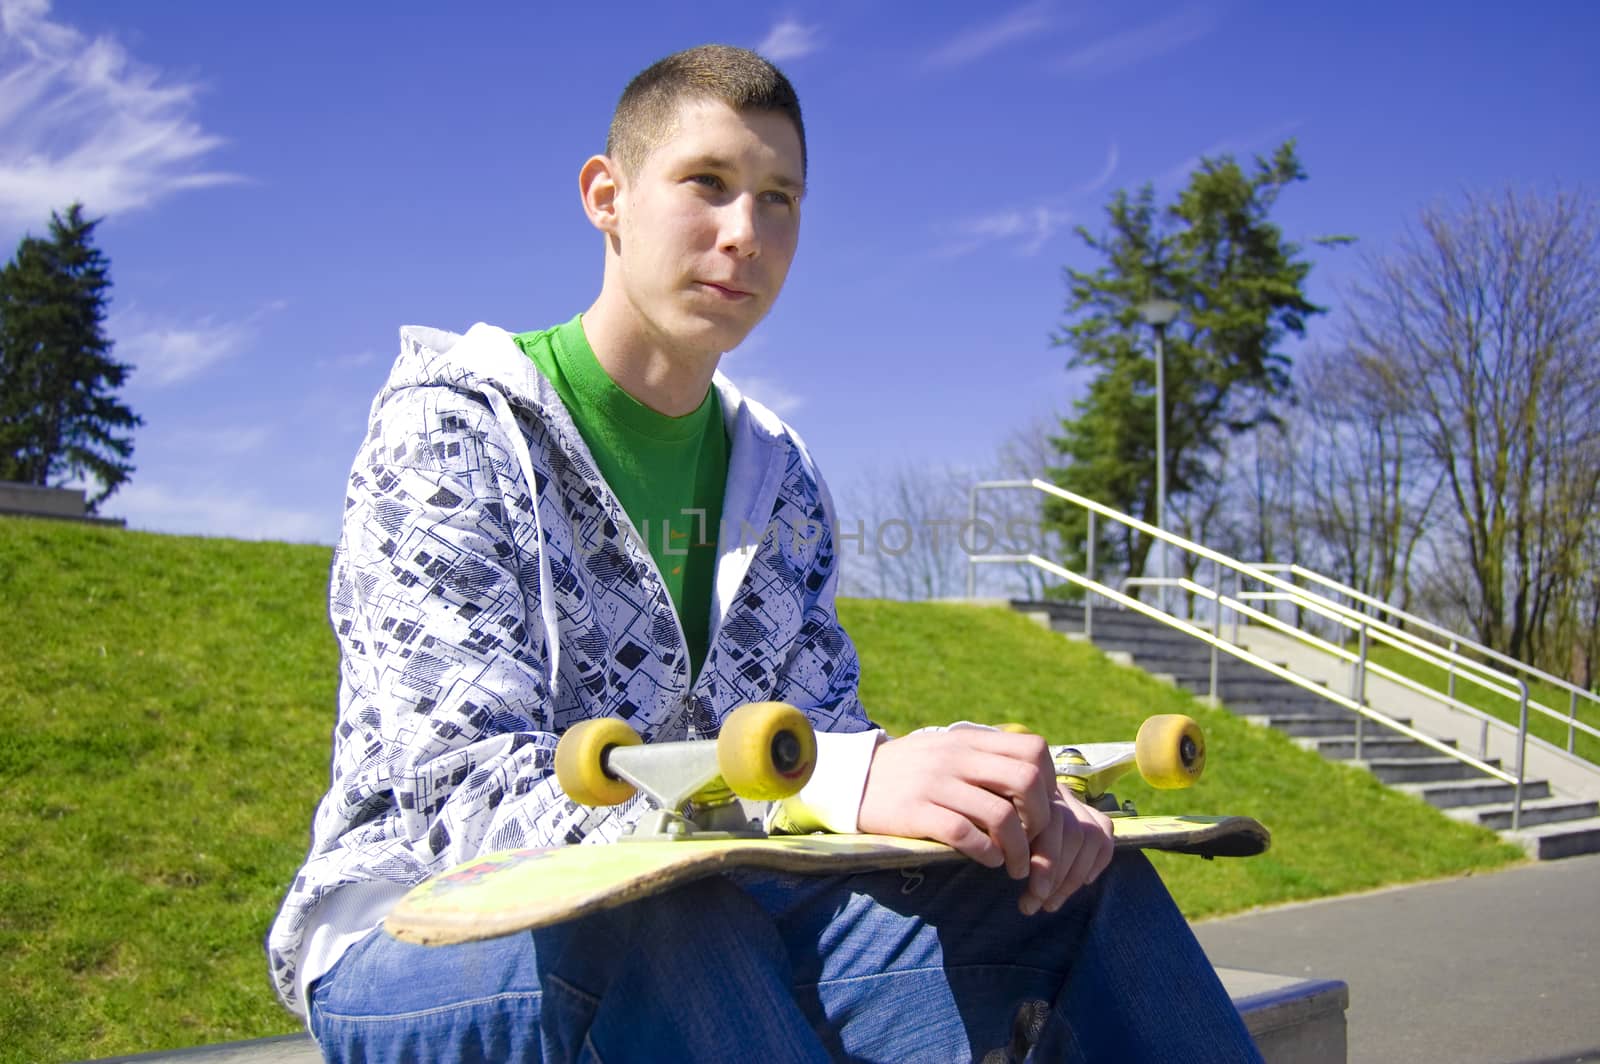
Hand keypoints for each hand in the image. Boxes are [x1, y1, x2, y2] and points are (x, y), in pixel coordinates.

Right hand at [856, 729, 1114, 914]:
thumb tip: (1034, 780)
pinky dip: (986, 853)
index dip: (1049, 782)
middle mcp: (956, 757)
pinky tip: (989, 861)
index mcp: (968, 740)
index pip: (1033, 749)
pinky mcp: (915, 812)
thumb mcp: (947, 750)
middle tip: (1035, 841)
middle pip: (1026, 781)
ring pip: (1001, 815)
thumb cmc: (909, 770)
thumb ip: (985, 757)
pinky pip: (965, 834)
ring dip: (1018, 849)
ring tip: (1015, 866)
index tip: (1041, 809)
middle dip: (1041, 819)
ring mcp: (936, 783)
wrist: (850, 779)